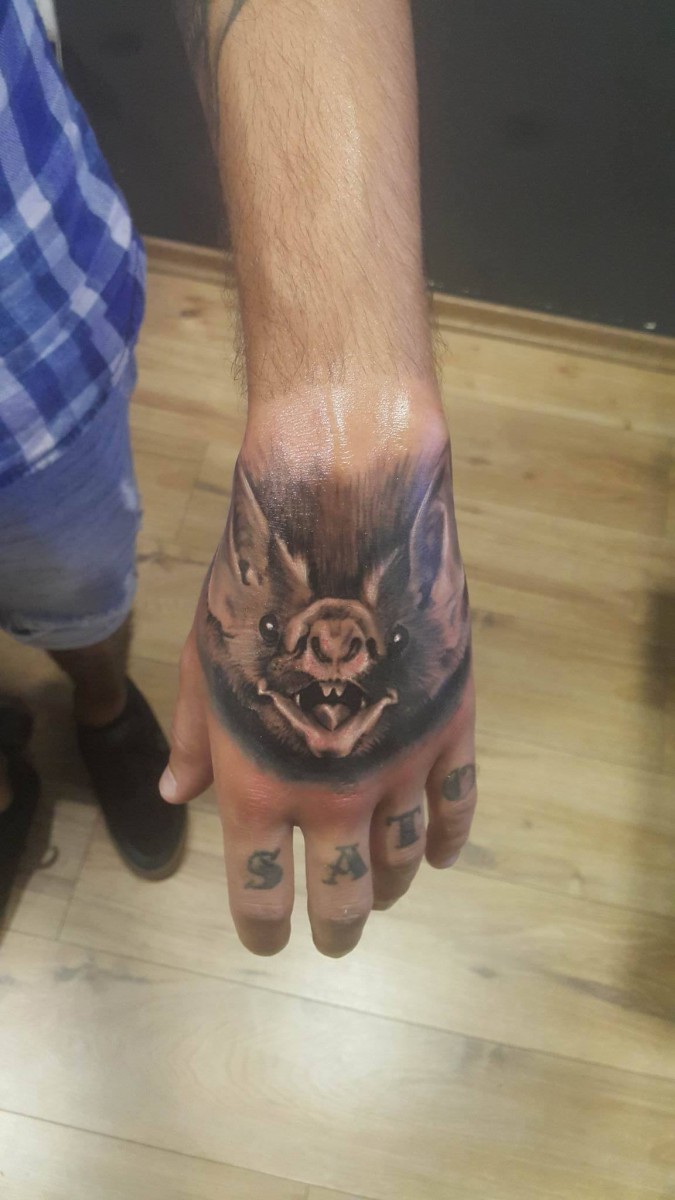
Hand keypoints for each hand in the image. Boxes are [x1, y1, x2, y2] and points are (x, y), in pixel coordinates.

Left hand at [161, 400, 476, 956]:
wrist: (342, 520)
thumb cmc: (253, 587)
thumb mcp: (202, 664)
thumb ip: (193, 739)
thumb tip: (179, 795)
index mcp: (259, 784)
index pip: (260, 891)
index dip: (263, 927)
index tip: (268, 938)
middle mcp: (333, 794)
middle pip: (342, 893)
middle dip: (335, 926)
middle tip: (334, 936)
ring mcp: (401, 763)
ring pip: (402, 858)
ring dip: (389, 883)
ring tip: (381, 890)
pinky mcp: (451, 726)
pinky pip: (458, 804)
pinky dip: (449, 838)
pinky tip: (441, 852)